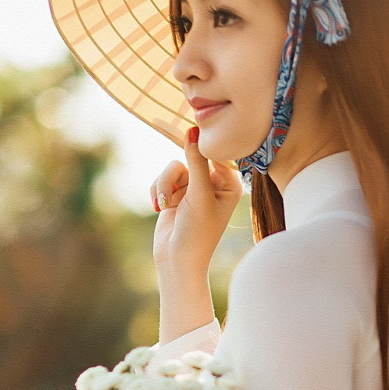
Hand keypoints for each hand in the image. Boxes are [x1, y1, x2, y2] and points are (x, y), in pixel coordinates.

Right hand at [152, 127, 243, 273]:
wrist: (177, 259)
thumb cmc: (197, 231)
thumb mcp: (198, 193)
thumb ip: (197, 161)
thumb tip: (193, 130)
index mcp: (230, 184)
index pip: (216, 155)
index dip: (201, 148)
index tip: (189, 137)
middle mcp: (214, 184)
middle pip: (190, 158)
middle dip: (176, 175)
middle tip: (175, 190)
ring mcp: (194, 188)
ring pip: (173, 168)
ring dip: (164, 184)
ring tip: (165, 204)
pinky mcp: (176, 193)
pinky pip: (162, 178)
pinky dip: (158, 191)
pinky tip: (158, 207)